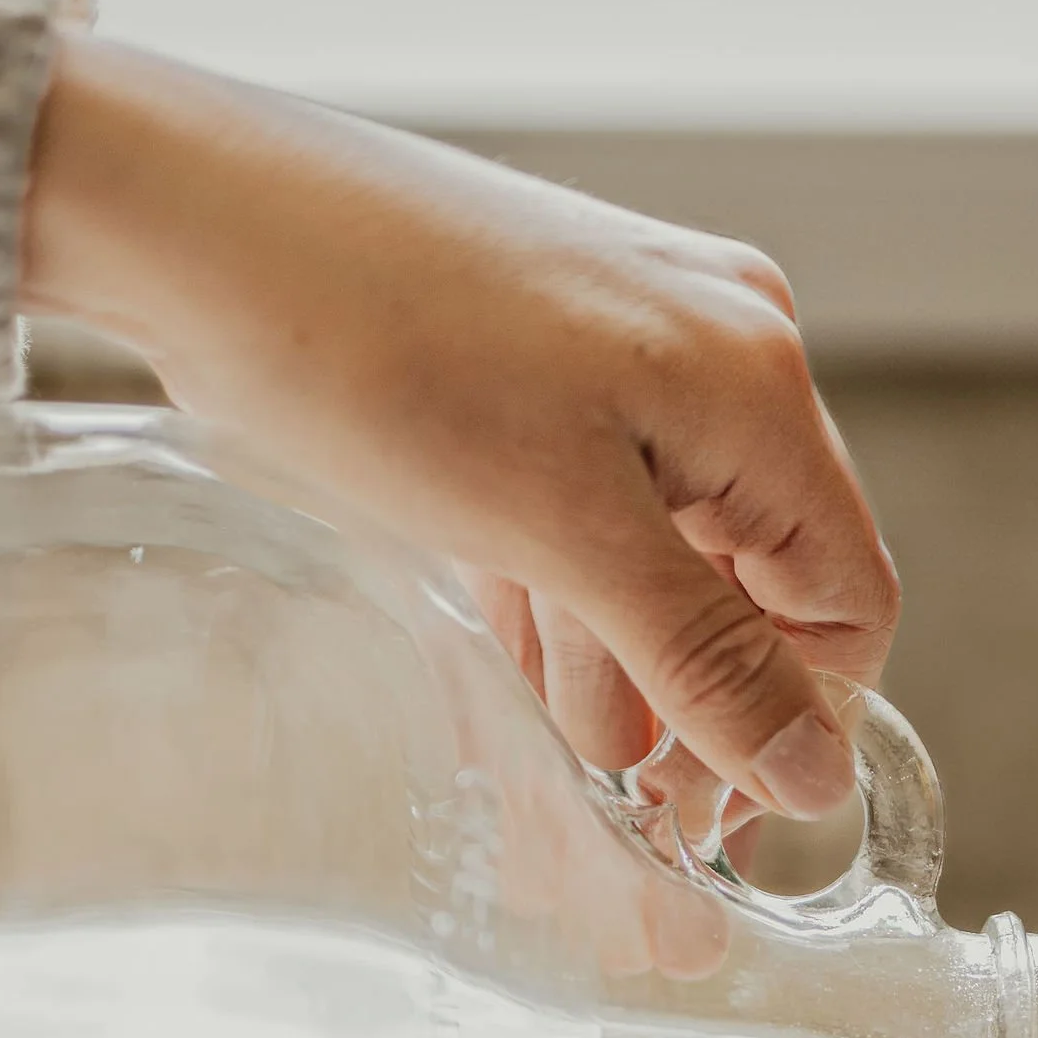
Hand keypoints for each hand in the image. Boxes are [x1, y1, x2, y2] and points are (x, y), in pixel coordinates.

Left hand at [21, 37, 898, 818]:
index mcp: (754, 383)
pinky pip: (590, 516)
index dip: (796, 722)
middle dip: (700, 709)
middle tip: (631, 821)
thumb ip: (702, 660)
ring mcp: (628, 351)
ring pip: (666, 558)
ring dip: (623, 677)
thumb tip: (814, 772)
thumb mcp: (561, 533)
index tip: (712, 822)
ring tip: (561, 781)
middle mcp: (716, 352)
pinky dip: (565, 609)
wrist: (191, 215)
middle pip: (760, 582)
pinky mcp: (542, 362)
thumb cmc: (375, 347)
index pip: (846, 597)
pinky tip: (519, 685)